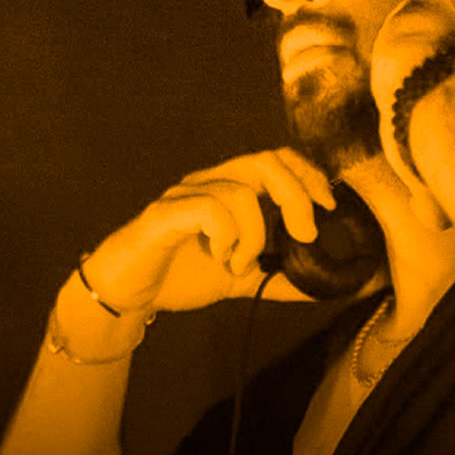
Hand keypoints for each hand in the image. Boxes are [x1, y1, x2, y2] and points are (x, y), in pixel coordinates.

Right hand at [77, 148, 335, 314]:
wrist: (126, 296)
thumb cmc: (178, 276)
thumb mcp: (240, 279)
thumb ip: (276, 277)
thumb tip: (321, 285)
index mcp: (229, 189)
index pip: (275, 158)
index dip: (307, 174)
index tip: (328, 206)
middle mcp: (209, 182)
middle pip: (264, 161)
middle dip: (296, 196)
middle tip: (304, 236)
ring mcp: (185, 195)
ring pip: (239, 191)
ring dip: (254, 234)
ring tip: (241, 264)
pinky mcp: (164, 215)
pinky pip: (208, 209)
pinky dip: (225, 236)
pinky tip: (218, 258)